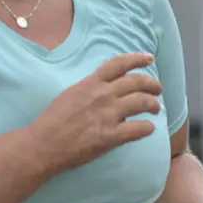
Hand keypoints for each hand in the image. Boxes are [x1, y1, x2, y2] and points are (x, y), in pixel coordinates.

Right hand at [28, 53, 162, 173]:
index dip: (137, 59)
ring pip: (142, 102)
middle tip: (158, 90)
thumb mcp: (70, 94)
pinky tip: (149, 129)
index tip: (149, 59)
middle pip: (137, 82)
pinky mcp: (112, 135)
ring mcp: (108, 114)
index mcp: (91, 83)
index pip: (119, 64)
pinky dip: (148, 128)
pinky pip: (139, 128)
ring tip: (155, 109)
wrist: (44, 144)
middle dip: (152, 84)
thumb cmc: (52, 121)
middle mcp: (102, 95)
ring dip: (153, 104)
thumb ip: (90, 90)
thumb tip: (107, 90)